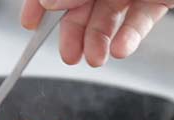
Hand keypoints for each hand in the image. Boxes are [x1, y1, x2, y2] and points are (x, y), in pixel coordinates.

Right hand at [21, 0, 173, 66]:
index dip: (42, 1)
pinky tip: (122, 49)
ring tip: (94, 59)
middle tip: (68, 55)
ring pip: (111, 12)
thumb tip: (48, 0)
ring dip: (100, 38)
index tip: (30, 22)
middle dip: (73, 28)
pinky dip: (132, 34)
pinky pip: (142, 17)